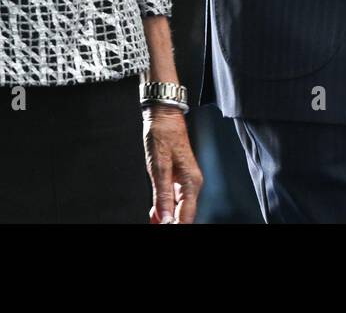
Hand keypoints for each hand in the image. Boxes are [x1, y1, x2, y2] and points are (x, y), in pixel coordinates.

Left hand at [143, 105, 201, 223]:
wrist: (163, 115)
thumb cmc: (162, 134)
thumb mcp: (159, 166)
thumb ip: (162, 194)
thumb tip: (164, 218)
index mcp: (191, 182)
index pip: (186, 216)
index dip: (174, 225)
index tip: (163, 229)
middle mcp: (192, 183)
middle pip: (183, 214)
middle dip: (170, 222)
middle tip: (154, 225)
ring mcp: (186, 180)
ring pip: (179, 207)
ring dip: (167, 216)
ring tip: (153, 222)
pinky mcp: (179, 177)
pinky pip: (175, 198)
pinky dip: (165, 207)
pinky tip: (155, 212)